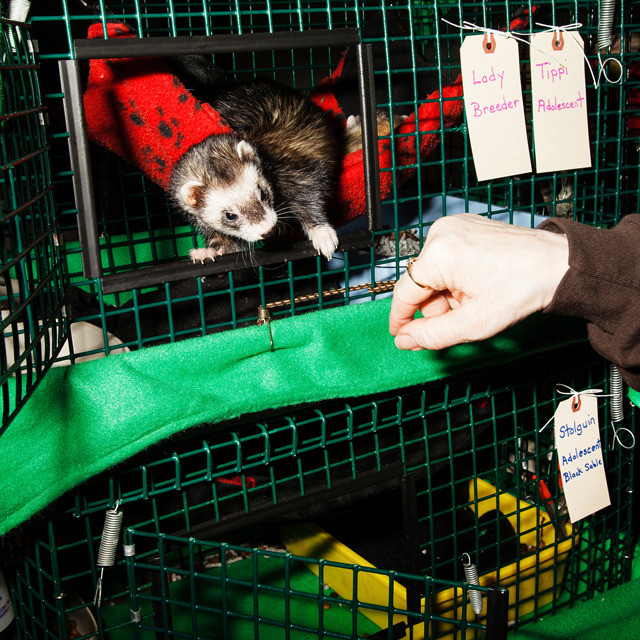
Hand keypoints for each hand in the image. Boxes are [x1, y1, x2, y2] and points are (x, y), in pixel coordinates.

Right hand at [389, 213, 568, 349]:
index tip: (400, 335)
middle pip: (419, 282)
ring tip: (474, 298)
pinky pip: (443, 257)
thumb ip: (433, 335)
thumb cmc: (521, 290)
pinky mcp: (462, 224)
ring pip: (431, 271)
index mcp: (439, 254)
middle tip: (462, 316)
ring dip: (445, 292)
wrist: (555, 263)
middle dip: (434, 305)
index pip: (404, 293)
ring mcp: (451, 225)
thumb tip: (403, 340)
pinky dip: (453, 275)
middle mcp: (440, 233)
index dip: (400, 318)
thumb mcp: (474, 323)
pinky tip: (476, 282)